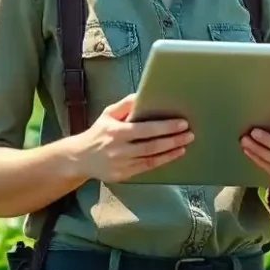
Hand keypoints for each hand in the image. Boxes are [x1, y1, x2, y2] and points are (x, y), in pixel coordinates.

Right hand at [74, 93, 193, 182]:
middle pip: (151, 146)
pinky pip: (147, 168)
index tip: (181, 123)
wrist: (80, 158)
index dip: (165, 127)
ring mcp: (121, 164)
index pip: (145, 129)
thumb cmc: (99, 132)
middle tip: (189, 134)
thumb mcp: (108, 114)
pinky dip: (162, 161)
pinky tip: (173, 154)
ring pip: (151, 159)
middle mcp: (119, 149)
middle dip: (173, 140)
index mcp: (116, 132)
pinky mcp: (123, 175)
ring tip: (185, 144)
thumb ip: (126, 104)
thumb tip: (144, 94)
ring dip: (171, 152)